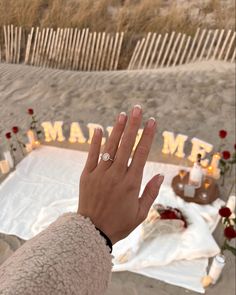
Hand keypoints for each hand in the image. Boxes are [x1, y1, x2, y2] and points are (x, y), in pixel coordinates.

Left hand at [78, 105, 163, 244]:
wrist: (92, 231)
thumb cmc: (120, 223)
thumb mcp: (140, 213)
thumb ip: (151, 192)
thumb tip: (160, 174)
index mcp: (131, 183)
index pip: (141, 153)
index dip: (147, 136)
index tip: (152, 122)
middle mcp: (116, 175)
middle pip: (126, 145)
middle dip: (133, 125)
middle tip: (137, 109)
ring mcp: (100, 174)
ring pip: (110, 147)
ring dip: (116, 129)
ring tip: (122, 114)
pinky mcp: (87, 175)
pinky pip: (91, 155)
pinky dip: (95, 142)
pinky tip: (98, 129)